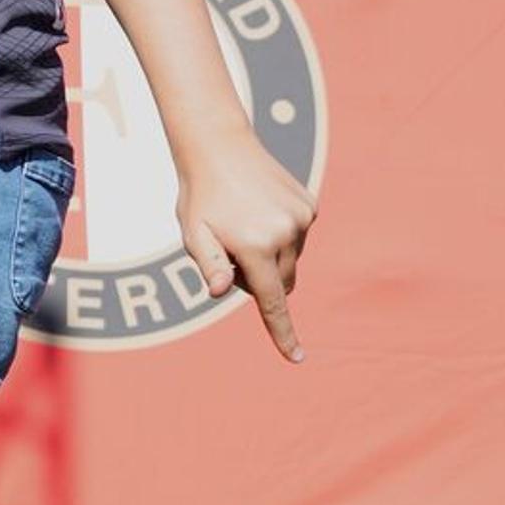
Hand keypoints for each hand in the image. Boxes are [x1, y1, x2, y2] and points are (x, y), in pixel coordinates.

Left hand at [180, 127, 314, 362]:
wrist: (220, 147)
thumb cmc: (200, 196)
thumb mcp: (194, 234)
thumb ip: (211, 266)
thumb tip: (222, 291)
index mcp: (255, 246)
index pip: (271, 301)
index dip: (282, 333)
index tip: (296, 357)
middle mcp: (286, 233)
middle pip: (281, 283)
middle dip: (259, 280)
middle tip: (230, 251)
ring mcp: (302, 219)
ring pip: (290, 261)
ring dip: (270, 257)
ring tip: (243, 225)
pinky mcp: (309, 207)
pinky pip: (297, 238)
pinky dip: (281, 237)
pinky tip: (259, 212)